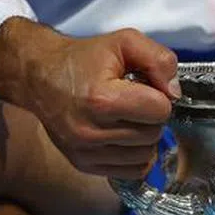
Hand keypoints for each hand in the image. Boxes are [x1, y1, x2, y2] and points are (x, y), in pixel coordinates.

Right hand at [0, 18, 179, 178]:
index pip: (160, 110)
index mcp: (102, 99)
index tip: (143, 88)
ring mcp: (86, 152)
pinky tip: (123, 137)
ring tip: (126, 118)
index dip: (159, 96)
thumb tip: (175, 93)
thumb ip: (158, 59)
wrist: (39, 76)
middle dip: (151, 117)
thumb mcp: (123, 42)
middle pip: (154, 134)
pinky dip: (135, 156)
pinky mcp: (84, 165)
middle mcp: (91, 131)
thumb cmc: (82, 59)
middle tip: (133, 102)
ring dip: (144, 137)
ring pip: (145, 155)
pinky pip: (131, 172)